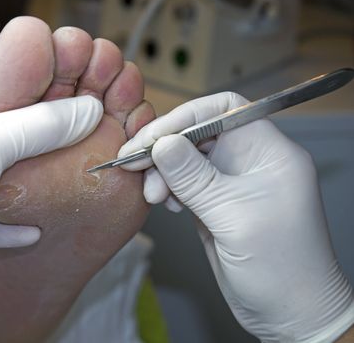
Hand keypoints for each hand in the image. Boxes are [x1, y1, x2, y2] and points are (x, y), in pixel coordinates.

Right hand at [119, 92, 353, 341]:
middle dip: (166, 147)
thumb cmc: (281, 267)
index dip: (185, 117)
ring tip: (152, 195)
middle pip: (199, 134)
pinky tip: (164, 203)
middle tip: (135, 163)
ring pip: (187, 159)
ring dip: (163, 172)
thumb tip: (162, 144)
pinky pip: (185, 183)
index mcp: (267, 152)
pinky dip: (169, 188)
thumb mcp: (233, 218)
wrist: (288, 313)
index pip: (224, 110)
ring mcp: (231, 183)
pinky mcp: (216, 203)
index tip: (153, 136)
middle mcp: (249, 161)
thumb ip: (194, 178)